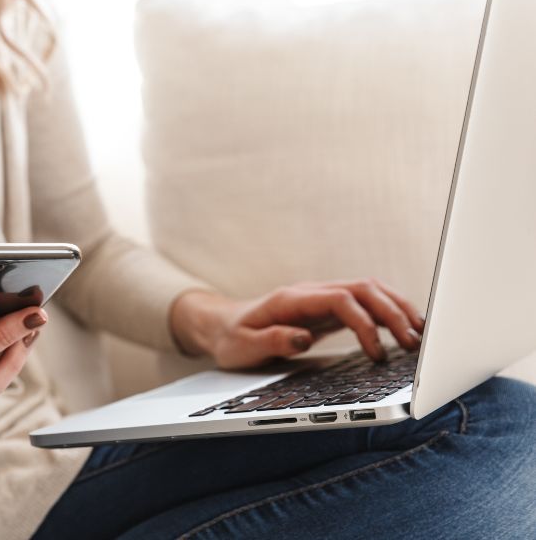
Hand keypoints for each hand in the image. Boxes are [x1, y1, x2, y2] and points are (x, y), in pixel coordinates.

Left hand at [170, 279, 424, 368]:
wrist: (221, 326)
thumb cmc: (231, 338)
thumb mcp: (242, 346)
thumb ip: (270, 341)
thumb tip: (301, 338)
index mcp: (292, 300)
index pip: (341, 300)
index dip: (365, 324)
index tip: (377, 354)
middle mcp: (311, 293)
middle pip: (363, 289)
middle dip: (393, 312)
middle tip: (415, 344)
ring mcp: (320, 299)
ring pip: (369, 291)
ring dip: (397, 308)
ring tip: (421, 335)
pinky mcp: (327, 310)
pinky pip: (364, 304)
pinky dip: (388, 313)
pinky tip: (404, 330)